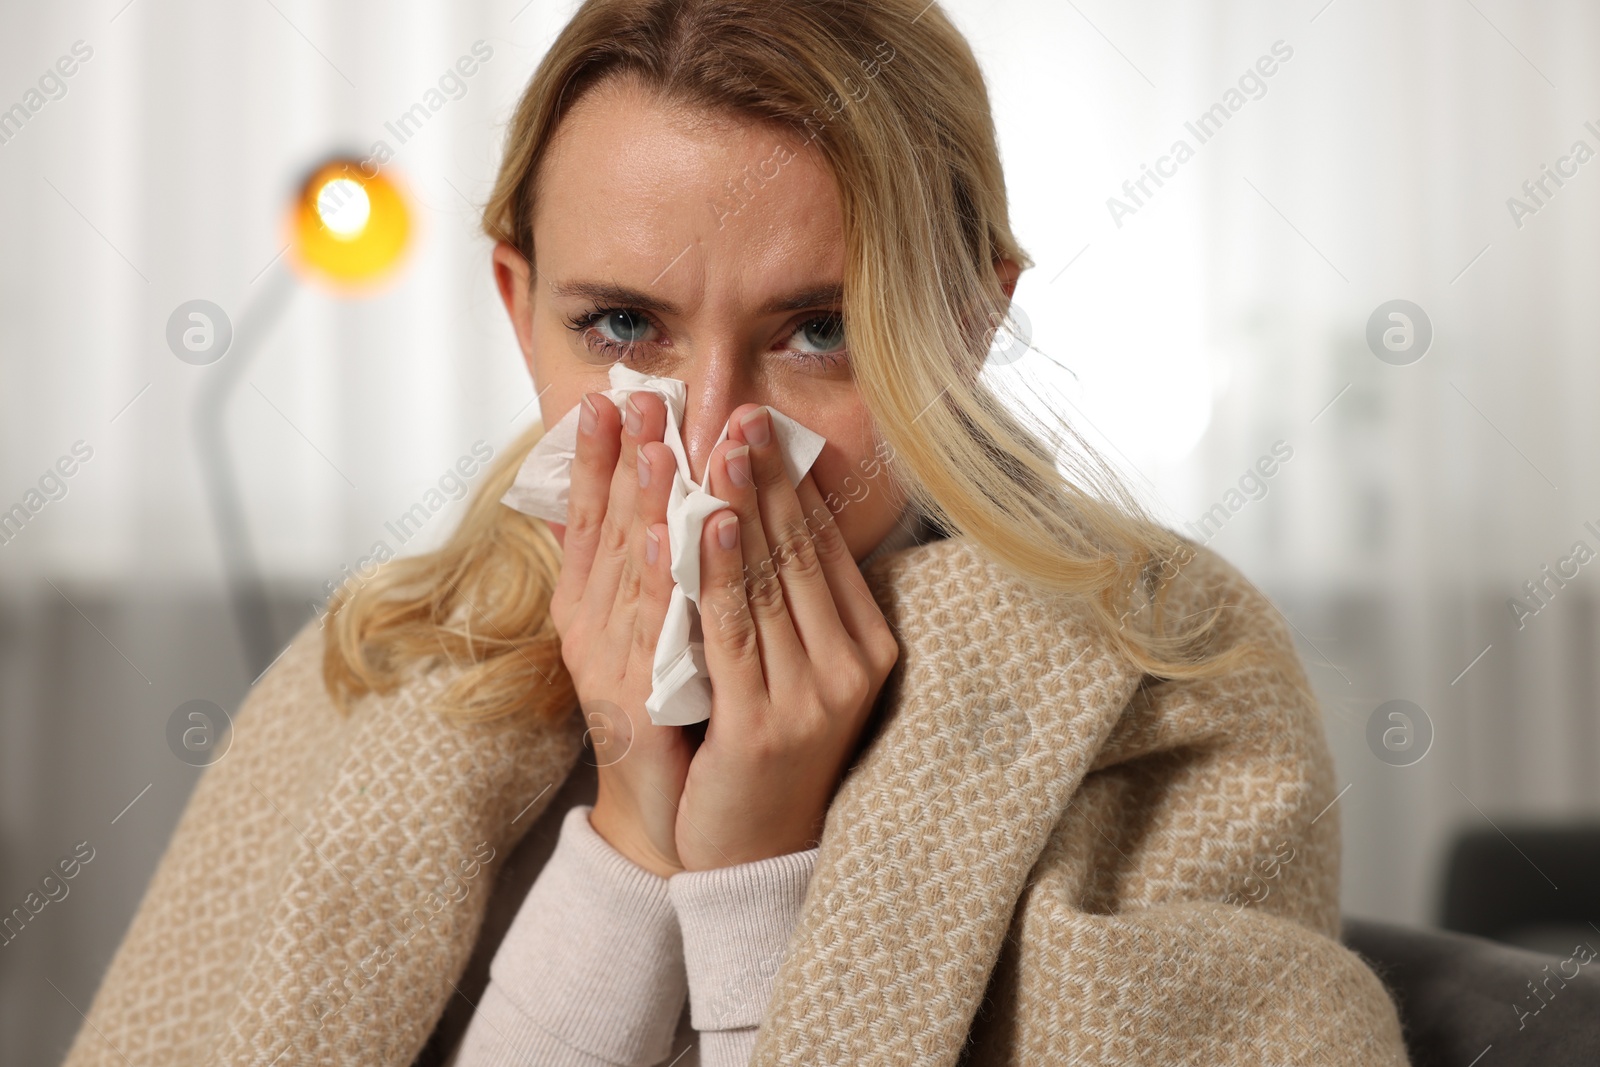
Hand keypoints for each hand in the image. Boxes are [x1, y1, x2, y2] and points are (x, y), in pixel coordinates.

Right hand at [548, 389, 690, 878]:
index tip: (612, 394)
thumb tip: (656, 502)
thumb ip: (651, 572)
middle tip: (639, 396)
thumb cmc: (678, 718)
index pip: (591, 515)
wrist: (676, 820)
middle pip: (605, 529)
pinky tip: (667, 534)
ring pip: (626, 569)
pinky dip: (657, 578)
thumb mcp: (658, 634)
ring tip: (655, 445)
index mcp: (592, 606)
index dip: (598, 455)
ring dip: (640, 503)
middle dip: (624, 458)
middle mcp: (590, 628)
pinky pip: (650, 630)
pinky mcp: (633, 703)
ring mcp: (609, 664)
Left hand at [675, 404, 899, 868]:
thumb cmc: (762, 750)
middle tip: (736, 411)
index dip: (790, 483)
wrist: (750, 854)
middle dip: (763, 478)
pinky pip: (734, 630)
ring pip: (769, 581)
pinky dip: (716, 570)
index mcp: (866, 645)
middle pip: (800, 553)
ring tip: (717, 445)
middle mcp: (851, 666)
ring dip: (737, 505)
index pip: (825, 548)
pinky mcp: (769, 726)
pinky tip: (703, 520)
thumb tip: (766, 511)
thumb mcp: (791, 668)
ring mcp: (815, 697)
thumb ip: (788, 602)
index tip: (760, 424)